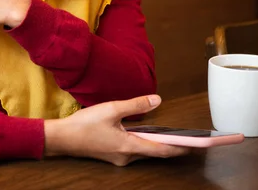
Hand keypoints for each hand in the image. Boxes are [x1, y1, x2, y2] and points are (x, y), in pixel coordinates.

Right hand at [44, 95, 189, 165]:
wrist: (62, 138)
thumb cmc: (84, 124)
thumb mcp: (112, 109)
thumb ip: (135, 105)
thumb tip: (157, 100)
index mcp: (129, 146)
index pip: (161, 150)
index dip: (180, 148)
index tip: (195, 146)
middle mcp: (126, 156)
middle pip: (154, 152)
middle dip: (171, 146)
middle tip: (187, 140)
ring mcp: (118, 157)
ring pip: (143, 151)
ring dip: (156, 144)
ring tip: (171, 136)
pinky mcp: (111, 154)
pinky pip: (133, 149)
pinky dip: (143, 143)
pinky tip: (143, 134)